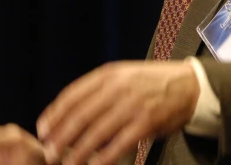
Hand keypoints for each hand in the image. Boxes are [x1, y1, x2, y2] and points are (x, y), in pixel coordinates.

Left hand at [36, 60, 198, 164]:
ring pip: (97, 132)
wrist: (187, 85)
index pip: (72, 95)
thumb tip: (69, 113)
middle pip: (80, 115)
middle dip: (61, 136)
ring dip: (79, 151)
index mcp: (108, 75)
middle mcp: (117, 88)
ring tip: (68, 163)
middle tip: (49, 152)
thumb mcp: (122, 76)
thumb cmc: (150, 84)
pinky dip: (106, 157)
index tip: (43, 130)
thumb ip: (99, 91)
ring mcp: (132, 105)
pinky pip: (120, 143)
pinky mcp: (146, 122)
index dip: (54, 114)